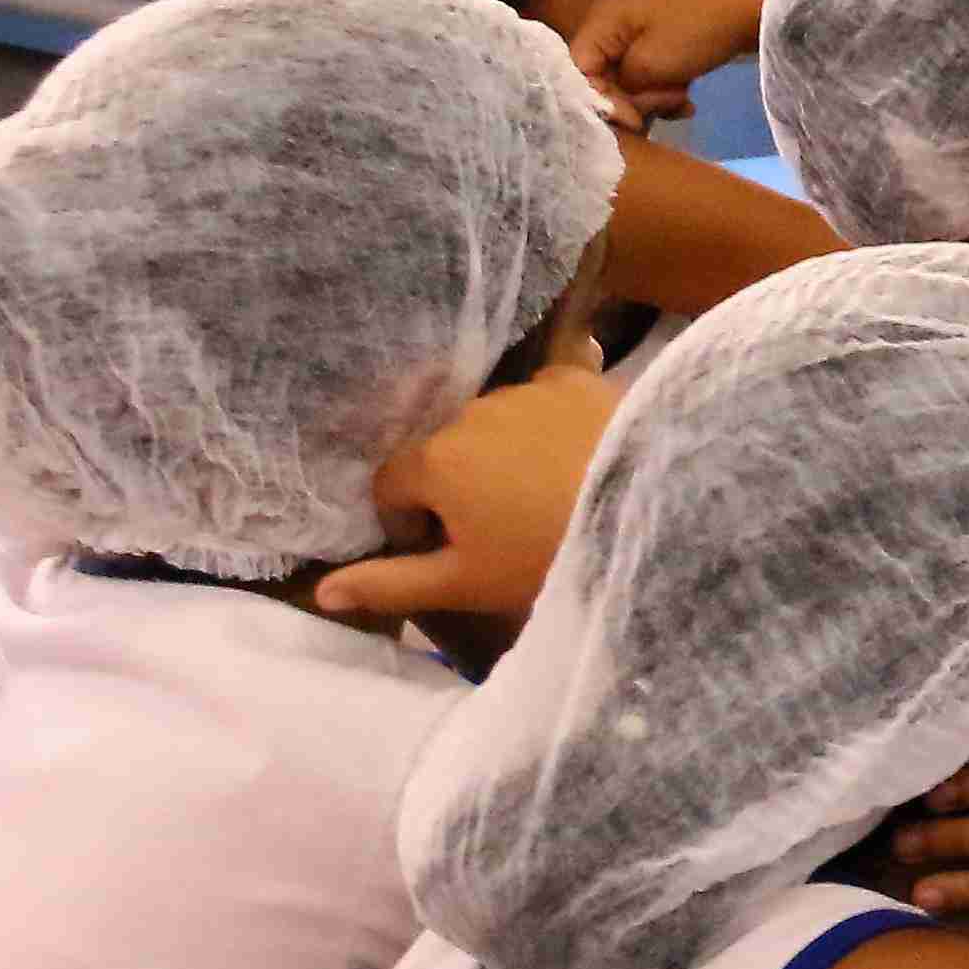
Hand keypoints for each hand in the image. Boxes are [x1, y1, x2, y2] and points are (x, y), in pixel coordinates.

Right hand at [315, 368, 621, 630]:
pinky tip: (574, 449)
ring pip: (494, 421)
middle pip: (444, 449)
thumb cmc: (546, 555)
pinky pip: (547, 394)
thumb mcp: (464, 583)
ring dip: (503, 450)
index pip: (392, 483)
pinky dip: (550, 418)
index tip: (448, 547)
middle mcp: (472, 411)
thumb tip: (323, 591)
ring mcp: (528, 388)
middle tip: (504, 525)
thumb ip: (389, 583)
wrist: (645, 512)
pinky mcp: (579, 378)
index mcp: (435, 459)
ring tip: (544, 491)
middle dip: (460, 484)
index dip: (411, 520)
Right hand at [568, 0, 769, 125]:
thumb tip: (612, 110)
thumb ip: (619, 90)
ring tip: (681, 100)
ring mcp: (638, 35)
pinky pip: (650, 80)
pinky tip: (687, 104)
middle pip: (601, 80)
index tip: (632, 119)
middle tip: (667, 103)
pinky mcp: (662, 46)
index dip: (599, 101)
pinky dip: (665, 95)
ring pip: (627, 84)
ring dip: (652, 101)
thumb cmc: (698, 30)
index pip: (576, 72)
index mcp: (601, 21)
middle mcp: (612, 25)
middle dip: (631, 102)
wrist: (753, 6)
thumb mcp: (651, 65)